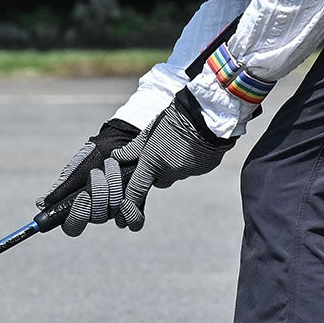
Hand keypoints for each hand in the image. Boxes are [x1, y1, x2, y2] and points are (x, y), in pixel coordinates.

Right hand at [40, 118, 139, 236]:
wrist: (118, 143)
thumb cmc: (94, 156)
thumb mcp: (76, 170)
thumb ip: (62, 187)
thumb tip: (41, 204)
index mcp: (79, 207)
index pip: (73, 227)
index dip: (77, 217)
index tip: (82, 196)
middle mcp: (96, 212)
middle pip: (97, 218)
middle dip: (99, 193)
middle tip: (97, 172)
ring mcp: (115, 211)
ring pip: (113, 213)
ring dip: (113, 188)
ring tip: (111, 165)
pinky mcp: (134, 207)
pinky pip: (134, 220)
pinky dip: (130, 209)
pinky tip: (128, 192)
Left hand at [113, 89, 234, 229]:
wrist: (207, 112)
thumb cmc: (174, 118)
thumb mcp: (149, 131)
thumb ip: (133, 149)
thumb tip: (116, 157)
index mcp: (153, 163)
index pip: (137, 189)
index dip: (130, 201)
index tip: (125, 210)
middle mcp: (171, 172)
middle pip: (159, 181)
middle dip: (158, 172)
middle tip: (161, 153)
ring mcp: (189, 172)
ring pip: (178, 174)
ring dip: (176, 164)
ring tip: (180, 143)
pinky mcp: (205, 168)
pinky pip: (194, 168)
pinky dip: (192, 160)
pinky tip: (194, 144)